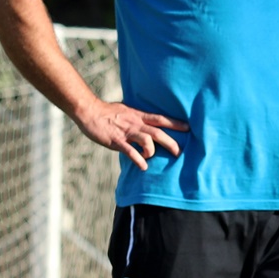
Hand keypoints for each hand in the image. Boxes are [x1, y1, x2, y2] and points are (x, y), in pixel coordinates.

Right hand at [70, 99, 187, 167]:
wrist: (89, 111)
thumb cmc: (108, 112)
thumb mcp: (127, 111)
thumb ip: (138, 118)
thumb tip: (148, 124)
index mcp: (139, 116)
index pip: (161, 119)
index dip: (175, 123)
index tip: (189, 128)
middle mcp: (135, 124)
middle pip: (158, 132)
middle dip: (171, 143)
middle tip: (180, 152)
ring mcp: (126, 132)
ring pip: (146, 141)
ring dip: (152, 151)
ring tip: (150, 157)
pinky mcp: (116, 141)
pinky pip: (130, 151)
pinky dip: (138, 159)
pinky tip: (143, 166)